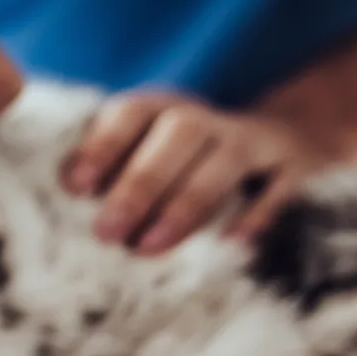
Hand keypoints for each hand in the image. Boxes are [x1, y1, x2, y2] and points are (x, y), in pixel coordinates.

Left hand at [64, 91, 320, 253]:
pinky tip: (231, 243)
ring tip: (149, 247)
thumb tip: (65, 187)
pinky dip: (256, 213)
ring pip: (224, 160)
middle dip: (140, 184)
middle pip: (178, 135)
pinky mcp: (290, 165)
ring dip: (186, 204)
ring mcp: (250, 138)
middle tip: (107, 232)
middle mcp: (204, 117)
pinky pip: (278, 185)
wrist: (280, 135)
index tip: (76, 188)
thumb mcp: (143, 150)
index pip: (131, 113)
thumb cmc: (183, 157)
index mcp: (160, 108)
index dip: (103, 146)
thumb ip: (107, 166)